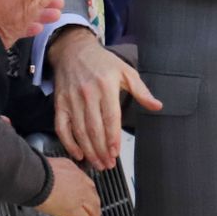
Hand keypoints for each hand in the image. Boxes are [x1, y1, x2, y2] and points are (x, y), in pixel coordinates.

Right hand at [35, 158, 101, 215]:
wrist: (35, 176)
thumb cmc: (37, 172)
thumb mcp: (52, 167)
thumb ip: (58, 175)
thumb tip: (53, 180)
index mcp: (76, 173)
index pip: (89, 187)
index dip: (90, 198)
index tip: (88, 205)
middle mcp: (82, 185)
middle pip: (94, 201)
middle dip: (95, 213)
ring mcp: (80, 198)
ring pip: (94, 214)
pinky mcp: (74, 211)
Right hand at [49, 28, 161, 168]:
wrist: (73, 50)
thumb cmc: (102, 62)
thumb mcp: (125, 71)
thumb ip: (141, 91)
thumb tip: (157, 106)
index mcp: (106, 86)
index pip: (110, 117)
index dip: (113, 137)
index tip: (116, 153)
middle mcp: (88, 94)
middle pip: (95, 128)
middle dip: (102, 150)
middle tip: (109, 165)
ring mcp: (72, 100)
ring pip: (80, 131)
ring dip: (89, 151)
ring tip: (98, 163)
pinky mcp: (59, 104)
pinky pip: (62, 127)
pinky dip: (69, 143)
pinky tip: (78, 154)